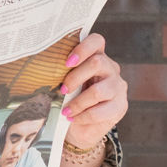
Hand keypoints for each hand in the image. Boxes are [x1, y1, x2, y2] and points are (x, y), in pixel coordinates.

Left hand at [58, 33, 126, 147]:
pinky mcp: (121, 106)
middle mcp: (111, 68)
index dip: (83, 48)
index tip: (67, 62)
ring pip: (98, 90)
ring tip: (66, 110)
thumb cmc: (71, 98)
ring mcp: (118, 86)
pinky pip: (101, 110)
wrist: (82, 126)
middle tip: (62, 90)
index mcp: (97, 56)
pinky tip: (74, 117)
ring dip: (78, 102)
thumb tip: (46, 70)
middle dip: (75, 77)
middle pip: (97, 63)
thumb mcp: (68, 82)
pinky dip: (84, 116)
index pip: (96, 41)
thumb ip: (64, 73)